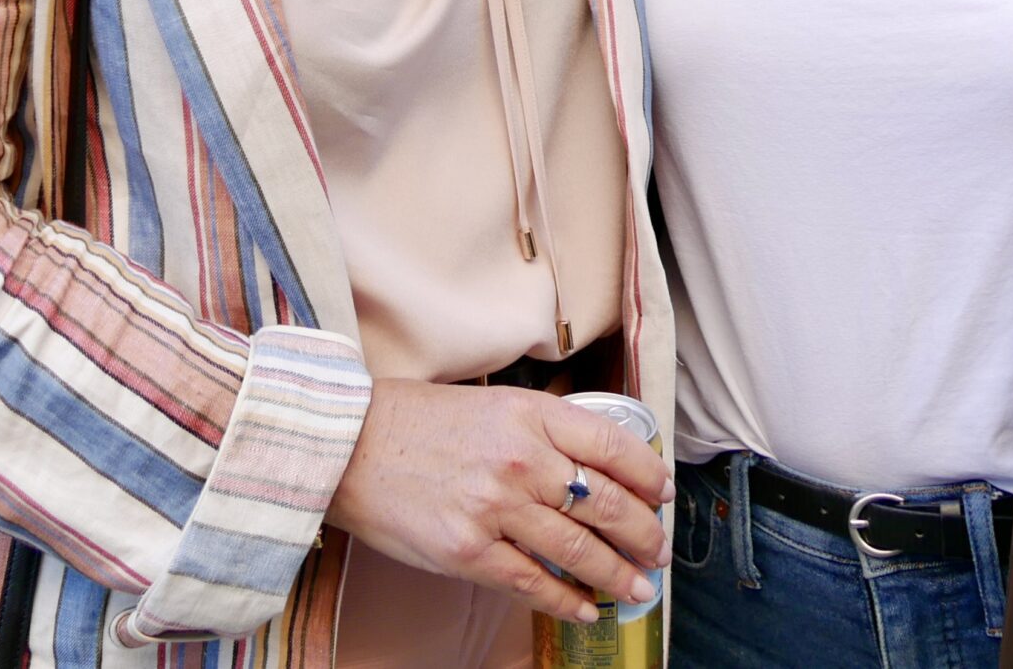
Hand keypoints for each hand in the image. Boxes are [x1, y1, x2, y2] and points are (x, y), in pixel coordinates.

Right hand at [325, 378, 673, 623]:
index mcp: (532, 415)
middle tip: (658, 550)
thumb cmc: (421, 423)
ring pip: (580, 550)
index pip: (613, 444)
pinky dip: (569, 600)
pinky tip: (587, 607)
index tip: (663, 493)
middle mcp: (523, 460)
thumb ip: (544, 431)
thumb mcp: (494, 405)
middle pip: (609, 503)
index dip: (648, 474)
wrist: (349, 446)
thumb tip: (596, 467)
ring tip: (639, 586)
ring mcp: (497, 509)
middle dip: (644, 533)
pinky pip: (535, 583)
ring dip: (619, 574)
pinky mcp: (470, 552)